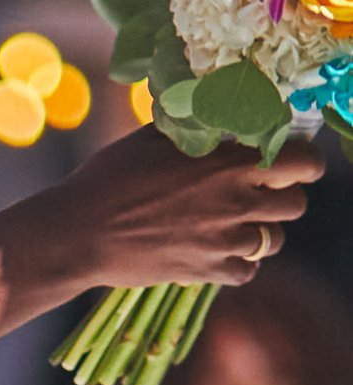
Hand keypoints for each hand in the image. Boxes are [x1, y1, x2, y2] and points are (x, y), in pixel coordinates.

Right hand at [15, 128, 313, 302]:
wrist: (79, 233)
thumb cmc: (109, 178)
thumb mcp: (151, 136)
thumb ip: (195, 127)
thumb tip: (216, 112)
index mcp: (228, 163)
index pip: (304, 163)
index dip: (303, 163)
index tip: (288, 163)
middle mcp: (235, 202)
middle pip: (296, 205)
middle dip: (283, 196)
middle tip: (259, 192)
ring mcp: (223, 241)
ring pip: (274, 241)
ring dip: (260, 231)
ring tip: (233, 224)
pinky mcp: (206, 272)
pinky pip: (246, 271)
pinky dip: (237, 263)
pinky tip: (216, 250)